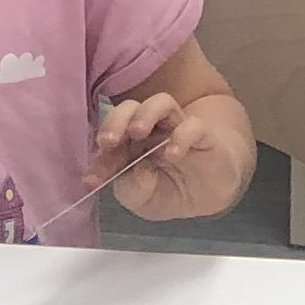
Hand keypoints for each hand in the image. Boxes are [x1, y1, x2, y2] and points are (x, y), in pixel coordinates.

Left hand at [91, 91, 247, 221]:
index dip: (99, 159)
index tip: (92, 180)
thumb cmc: (172, 191)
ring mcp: (176, 127)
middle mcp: (150, 130)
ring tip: (138, 131)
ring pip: (160, 102)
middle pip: (129, 109)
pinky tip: (173, 154)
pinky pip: (193, 125)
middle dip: (115, 121)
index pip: (110, 141)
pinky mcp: (202, 133)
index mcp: (128, 144)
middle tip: (109, 140)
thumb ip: (132, 191)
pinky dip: (182, 136)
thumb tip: (131, 174)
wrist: (211, 193)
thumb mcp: (145, 202)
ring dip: (145, 114)